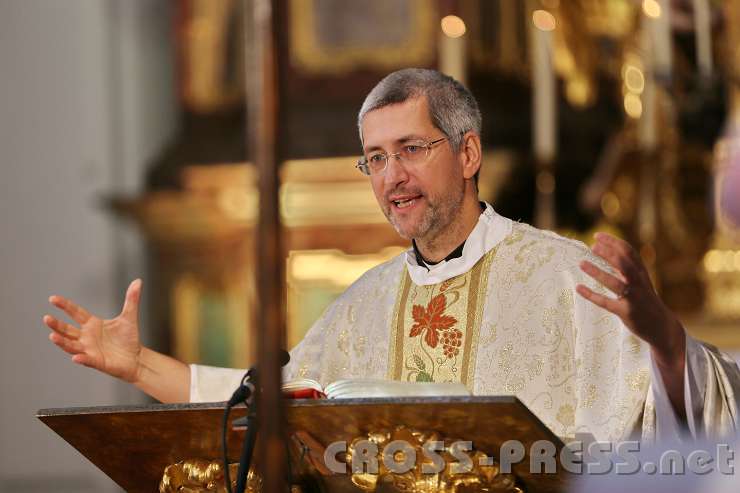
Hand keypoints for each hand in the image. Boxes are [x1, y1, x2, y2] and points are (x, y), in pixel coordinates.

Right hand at [44, 279, 143, 382]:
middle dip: (57, 325)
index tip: (52, 298)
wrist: (136, 358)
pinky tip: (76, 357)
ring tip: (52, 336)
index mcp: (92, 324)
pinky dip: (81, 358)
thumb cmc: (129, 338)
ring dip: (62, 342)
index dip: (65, 306)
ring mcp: (90, 350)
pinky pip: (87, 360)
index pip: (76, 313)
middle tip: (46, 318)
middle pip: (67, 330)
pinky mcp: (97, 362)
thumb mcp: (129, 317)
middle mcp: (87, 337)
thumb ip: (131, 299)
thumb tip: (138, 281)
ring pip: (71, 346)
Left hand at [575, 233, 684, 364]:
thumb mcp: (640, 281)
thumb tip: (607, 252)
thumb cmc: (646, 300)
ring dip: (598, 272)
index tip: (597, 236)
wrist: (662, 327)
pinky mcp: (626, 312)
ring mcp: (633, 298)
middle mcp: (639, 284)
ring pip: (615, 283)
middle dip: (609, 254)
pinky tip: (579, 288)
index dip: (613, 242)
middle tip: (592, 246)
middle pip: (624, 264)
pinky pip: (607, 303)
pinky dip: (592, 295)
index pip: (629, 252)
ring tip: (581, 263)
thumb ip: (625, 268)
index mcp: (642, 273)